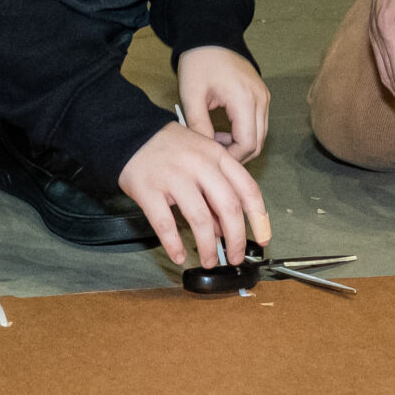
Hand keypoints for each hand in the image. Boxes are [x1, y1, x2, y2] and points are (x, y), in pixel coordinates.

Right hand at [117, 122, 271, 269]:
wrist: (131, 133)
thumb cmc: (170, 148)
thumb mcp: (202, 159)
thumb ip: (216, 190)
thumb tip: (226, 229)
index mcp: (216, 156)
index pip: (247, 188)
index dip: (259, 218)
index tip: (263, 238)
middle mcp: (199, 165)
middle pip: (228, 206)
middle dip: (236, 238)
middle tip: (234, 257)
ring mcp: (174, 177)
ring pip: (200, 219)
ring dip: (208, 246)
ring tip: (208, 260)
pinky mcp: (149, 189)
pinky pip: (165, 224)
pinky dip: (174, 244)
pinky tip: (179, 255)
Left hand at [175, 46, 271, 162]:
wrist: (210, 36)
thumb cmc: (199, 63)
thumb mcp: (192, 95)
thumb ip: (199, 126)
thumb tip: (205, 151)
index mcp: (244, 99)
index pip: (247, 143)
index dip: (231, 157)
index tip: (211, 157)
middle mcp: (260, 98)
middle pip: (258, 143)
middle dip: (236, 154)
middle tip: (212, 153)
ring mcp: (264, 96)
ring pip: (260, 135)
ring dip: (240, 144)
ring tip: (215, 139)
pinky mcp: (261, 95)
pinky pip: (258, 123)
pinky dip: (244, 133)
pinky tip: (224, 130)